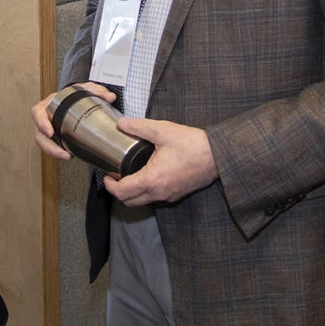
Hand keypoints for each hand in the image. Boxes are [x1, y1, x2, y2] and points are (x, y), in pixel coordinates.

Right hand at [32, 82, 118, 160]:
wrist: (81, 101)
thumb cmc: (78, 94)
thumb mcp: (88, 89)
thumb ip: (98, 91)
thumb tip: (110, 97)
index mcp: (50, 104)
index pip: (37, 112)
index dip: (41, 122)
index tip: (50, 132)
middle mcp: (48, 118)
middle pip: (39, 134)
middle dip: (48, 146)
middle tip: (62, 152)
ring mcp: (52, 130)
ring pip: (46, 144)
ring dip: (55, 152)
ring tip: (69, 156)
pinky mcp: (58, 139)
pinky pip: (56, 147)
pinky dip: (62, 152)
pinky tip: (73, 155)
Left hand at [103, 118, 217, 206]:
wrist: (218, 155)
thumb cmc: (192, 144)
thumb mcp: (162, 131)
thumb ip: (139, 127)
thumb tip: (121, 123)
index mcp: (152, 179)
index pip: (122, 192)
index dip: (109, 186)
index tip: (106, 176)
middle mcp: (159, 192)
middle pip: (130, 202)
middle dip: (118, 192)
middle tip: (114, 177)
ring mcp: (169, 195)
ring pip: (143, 202)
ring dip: (132, 193)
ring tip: (128, 175)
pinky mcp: (177, 194)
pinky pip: (155, 198)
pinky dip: (145, 192)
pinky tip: (146, 175)